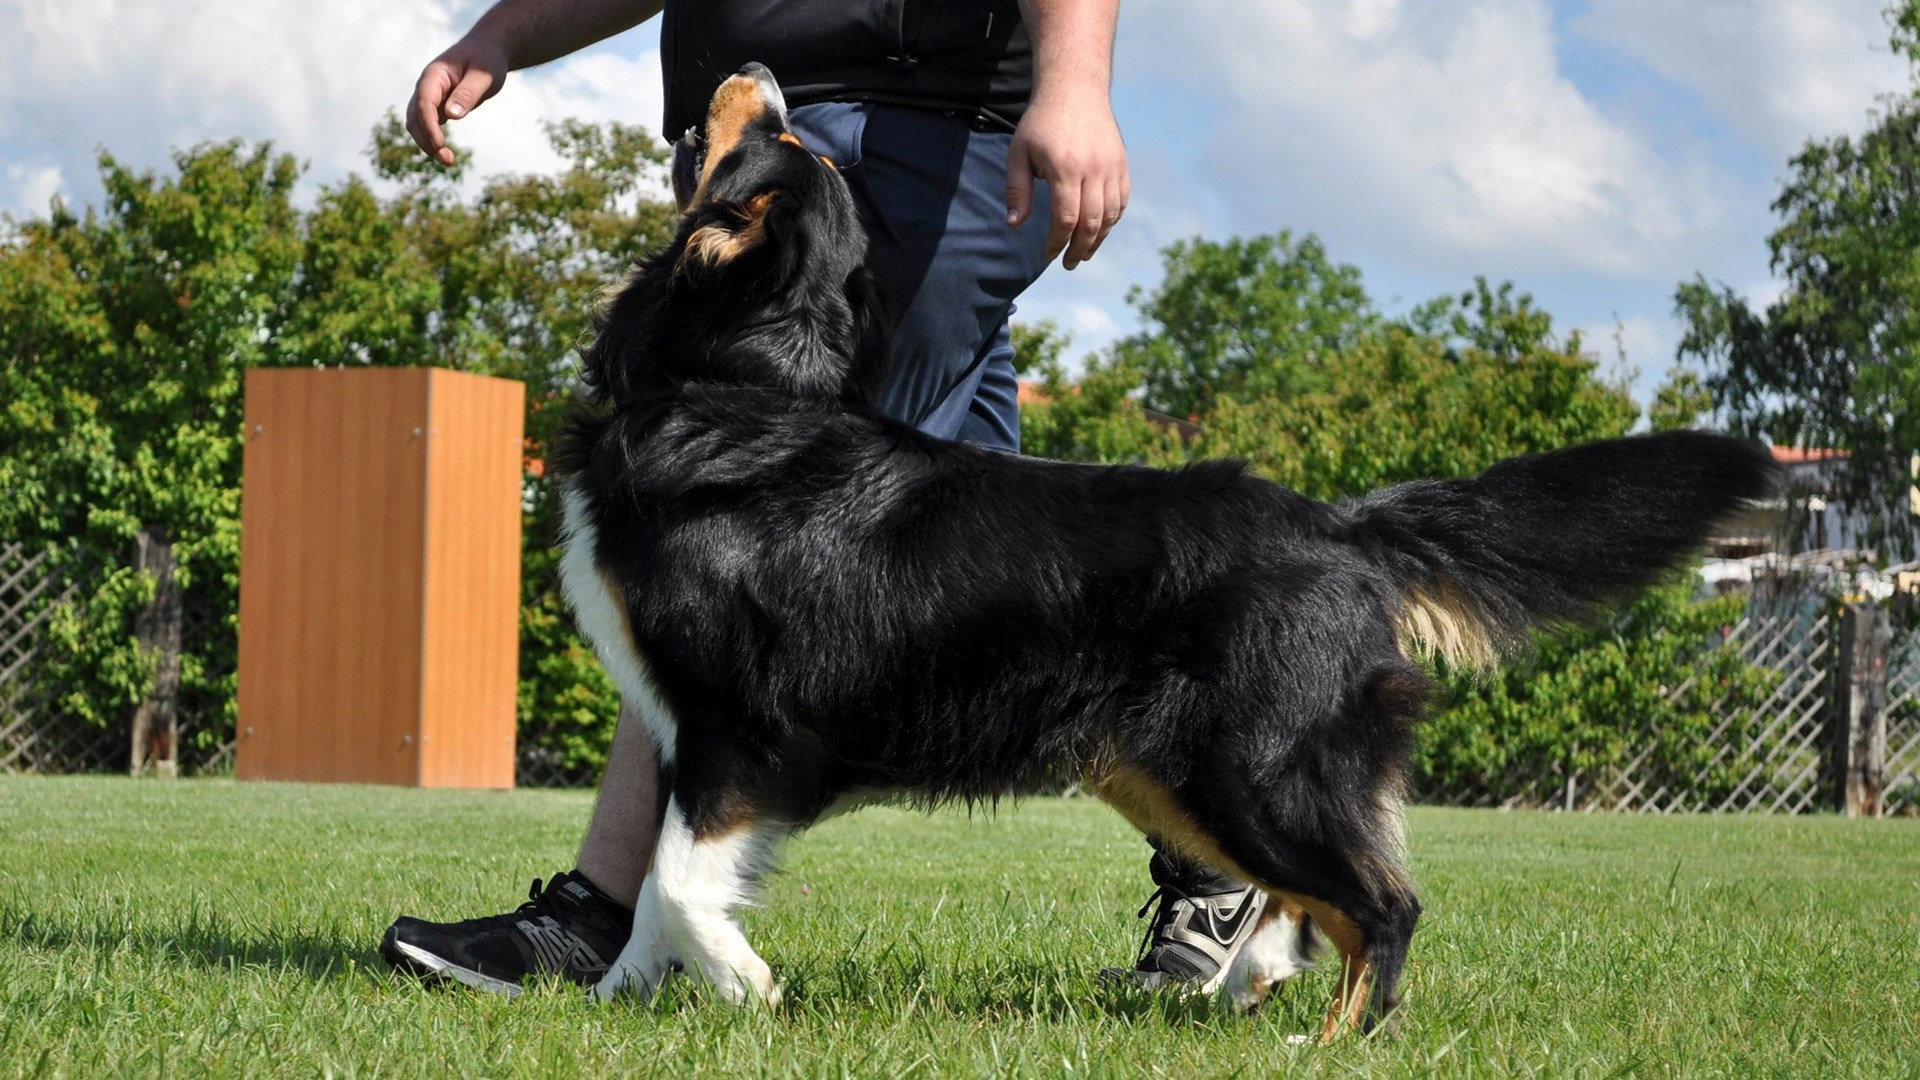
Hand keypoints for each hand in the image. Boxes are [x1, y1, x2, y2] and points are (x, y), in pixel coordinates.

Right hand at [406, 35, 511, 167]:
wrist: (487, 51)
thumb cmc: (486, 61)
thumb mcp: (483, 75)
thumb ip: (468, 93)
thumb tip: (450, 116)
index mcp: (434, 75)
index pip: (424, 102)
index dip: (429, 125)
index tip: (440, 145)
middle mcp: (426, 86)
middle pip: (415, 117)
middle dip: (426, 140)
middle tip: (447, 160)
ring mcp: (429, 96)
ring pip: (418, 123)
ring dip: (428, 143)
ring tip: (448, 161)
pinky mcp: (437, 106)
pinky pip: (429, 125)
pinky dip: (433, 139)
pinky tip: (445, 153)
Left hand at [1005, 88, 1129, 270]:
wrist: (1074, 89)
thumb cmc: (1040, 123)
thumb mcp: (1019, 153)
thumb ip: (1018, 190)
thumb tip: (1014, 224)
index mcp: (1065, 168)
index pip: (1065, 218)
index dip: (1057, 242)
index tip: (1048, 254)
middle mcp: (1093, 169)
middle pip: (1091, 223)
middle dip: (1079, 249)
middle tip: (1069, 263)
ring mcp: (1112, 166)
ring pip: (1110, 215)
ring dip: (1098, 239)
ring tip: (1084, 253)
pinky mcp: (1122, 164)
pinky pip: (1121, 201)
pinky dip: (1112, 220)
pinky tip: (1099, 231)